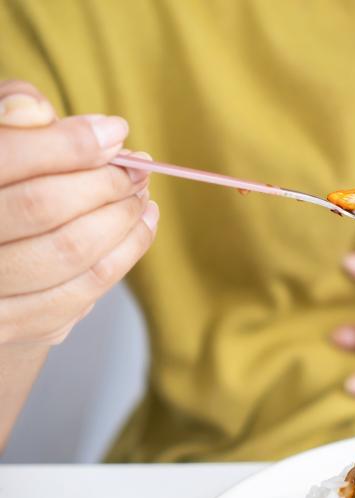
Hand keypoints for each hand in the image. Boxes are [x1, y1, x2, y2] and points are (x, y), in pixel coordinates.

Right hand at [0, 80, 158, 352]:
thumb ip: (7, 119)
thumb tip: (39, 111)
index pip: (7, 158)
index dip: (69, 143)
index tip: (116, 132)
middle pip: (43, 207)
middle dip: (104, 182)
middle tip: (136, 168)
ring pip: (71, 253)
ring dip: (123, 220)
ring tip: (141, 196)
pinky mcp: (7, 328)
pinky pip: (79, 296)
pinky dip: (123, 256)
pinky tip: (140, 228)